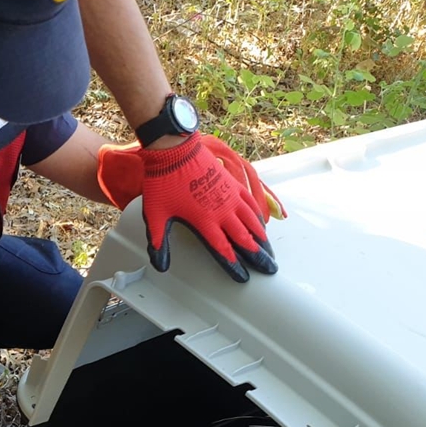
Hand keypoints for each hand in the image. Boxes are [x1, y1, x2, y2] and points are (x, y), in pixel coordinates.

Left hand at [98, 135, 276, 281]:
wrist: (174, 150)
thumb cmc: (164, 180)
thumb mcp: (156, 215)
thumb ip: (158, 241)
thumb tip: (160, 264)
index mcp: (204, 221)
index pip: (224, 249)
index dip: (234, 265)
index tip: (244, 276)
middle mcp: (222, 210)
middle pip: (244, 238)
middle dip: (257, 256)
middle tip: (268, 268)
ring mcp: (229, 196)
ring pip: (252, 221)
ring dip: (262, 238)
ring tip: (269, 250)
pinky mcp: (231, 183)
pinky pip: (251, 202)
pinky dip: (259, 215)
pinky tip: (263, 222)